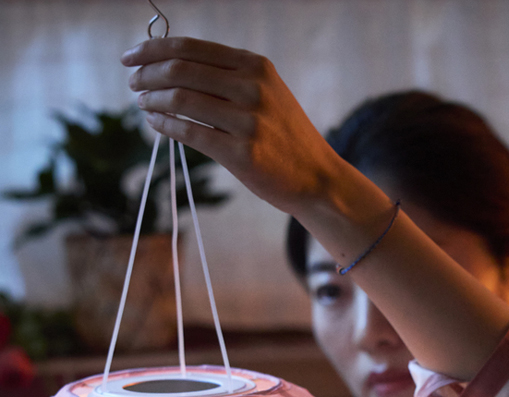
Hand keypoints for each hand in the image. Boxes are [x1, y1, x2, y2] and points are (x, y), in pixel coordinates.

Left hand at [122, 37, 340, 212]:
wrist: (317, 177)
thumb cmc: (285, 137)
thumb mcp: (266, 93)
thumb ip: (227, 77)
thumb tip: (172, 65)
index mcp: (255, 66)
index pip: (190, 48)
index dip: (153, 49)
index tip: (132, 56)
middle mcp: (252, 88)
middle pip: (180, 70)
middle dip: (147, 74)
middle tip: (132, 82)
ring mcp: (248, 122)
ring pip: (181, 100)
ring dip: (152, 100)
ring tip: (143, 104)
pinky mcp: (242, 154)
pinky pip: (190, 133)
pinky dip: (165, 125)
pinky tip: (155, 123)